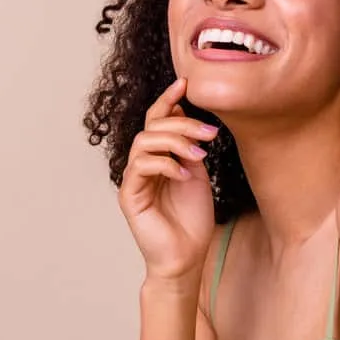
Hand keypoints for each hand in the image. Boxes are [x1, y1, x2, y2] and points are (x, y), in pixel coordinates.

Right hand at [118, 78, 217, 281]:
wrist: (186, 256)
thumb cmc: (192, 218)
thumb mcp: (196, 172)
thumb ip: (188, 146)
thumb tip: (185, 113)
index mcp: (158, 156)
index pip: (157, 120)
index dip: (168, 100)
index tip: (186, 83)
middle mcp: (142, 164)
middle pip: (152, 127)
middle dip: (182, 124)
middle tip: (210, 133)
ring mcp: (134, 180)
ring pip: (144, 142)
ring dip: (175, 142)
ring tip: (200, 154)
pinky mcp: (129, 196)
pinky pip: (140, 167)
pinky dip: (165, 164)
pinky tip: (185, 174)